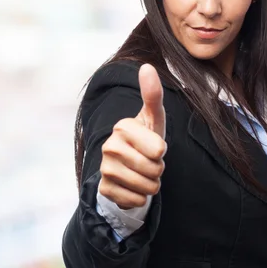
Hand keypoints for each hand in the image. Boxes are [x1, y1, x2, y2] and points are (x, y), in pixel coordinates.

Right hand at [99, 64, 166, 208]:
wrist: (128, 166)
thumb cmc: (146, 137)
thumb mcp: (155, 117)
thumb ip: (153, 94)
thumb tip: (147, 67)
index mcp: (122, 126)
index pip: (159, 149)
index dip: (162, 151)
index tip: (153, 145)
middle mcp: (109, 146)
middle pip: (154, 169)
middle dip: (158, 169)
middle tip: (149, 160)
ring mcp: (104, 168)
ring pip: (147, 187)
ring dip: (152, 183)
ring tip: (143, 172)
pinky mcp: (104, 189)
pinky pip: (136, 200)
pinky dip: (140, 197)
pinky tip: (133, 186)